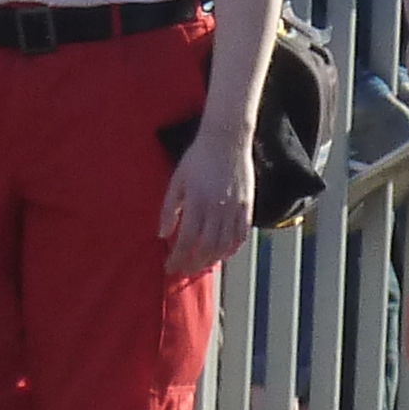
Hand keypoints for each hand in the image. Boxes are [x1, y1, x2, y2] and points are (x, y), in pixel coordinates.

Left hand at [159, 123, 250, 275]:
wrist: (226, 140)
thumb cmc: (197, 158)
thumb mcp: (176, 181)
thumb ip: (168, 209)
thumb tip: (161, 234)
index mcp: (197, 202)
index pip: (186, 240)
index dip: (177, 258)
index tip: (169, 266)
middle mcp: (217, 209)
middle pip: (206, 248)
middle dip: (194, 264)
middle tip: (184, 270)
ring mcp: (234, 208)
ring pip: (225, 245)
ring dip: (212, 260)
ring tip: (201, 265)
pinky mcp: (247, 205)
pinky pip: (241, 234)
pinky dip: (232, 248)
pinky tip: (223, 253)